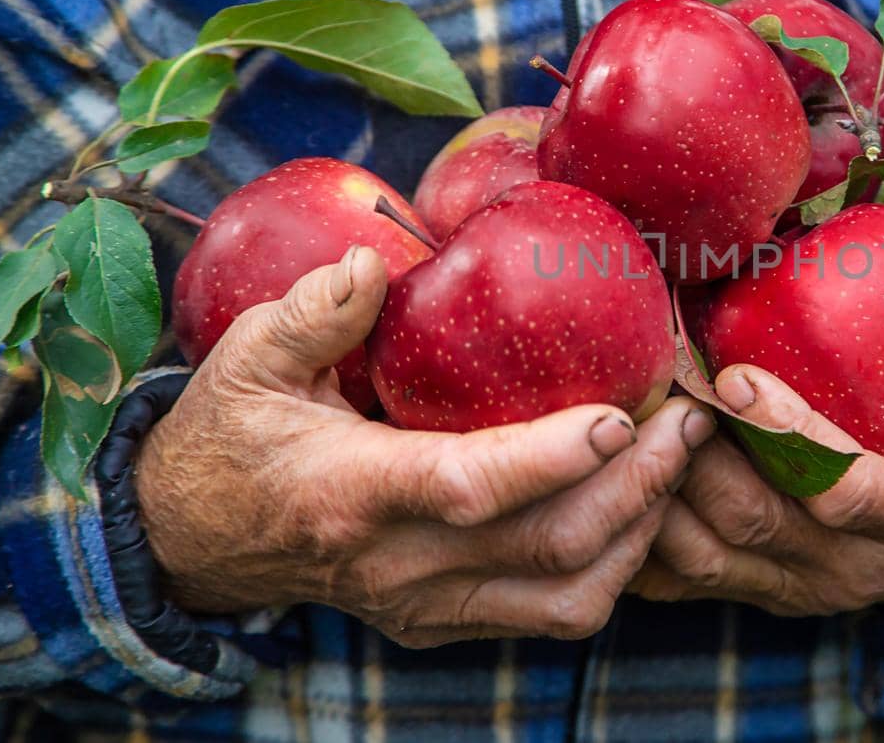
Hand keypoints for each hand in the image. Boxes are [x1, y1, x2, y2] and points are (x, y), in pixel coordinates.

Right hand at [135, 247, 715, 646]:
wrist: (191, 542)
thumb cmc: (229, 437)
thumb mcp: (243, 360)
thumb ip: (309, 312)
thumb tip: (372, 261)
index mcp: (349, 491)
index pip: (469, 486)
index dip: (554, 458)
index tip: (624, 414)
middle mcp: (398, 565)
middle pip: (548, 546)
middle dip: (640, 485)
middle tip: (691, 418)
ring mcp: (426, 605)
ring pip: (566, 596)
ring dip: (642, 531)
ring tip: (681, 459)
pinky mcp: (445, 622)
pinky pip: (551, 612)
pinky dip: (612, 566)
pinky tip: (639, 505)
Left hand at [630, 260, 883, 614]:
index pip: (848, 492)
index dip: (795, 441)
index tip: (741, 378)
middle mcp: (846, 568)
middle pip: (750, 517)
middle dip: (693, 448)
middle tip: (646, 368)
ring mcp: (792, 585)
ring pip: (699, 550)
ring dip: (652, 480)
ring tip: (616, 400)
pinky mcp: (751, 588)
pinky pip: (674, 574)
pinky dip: (633, 524)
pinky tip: (602, 459)